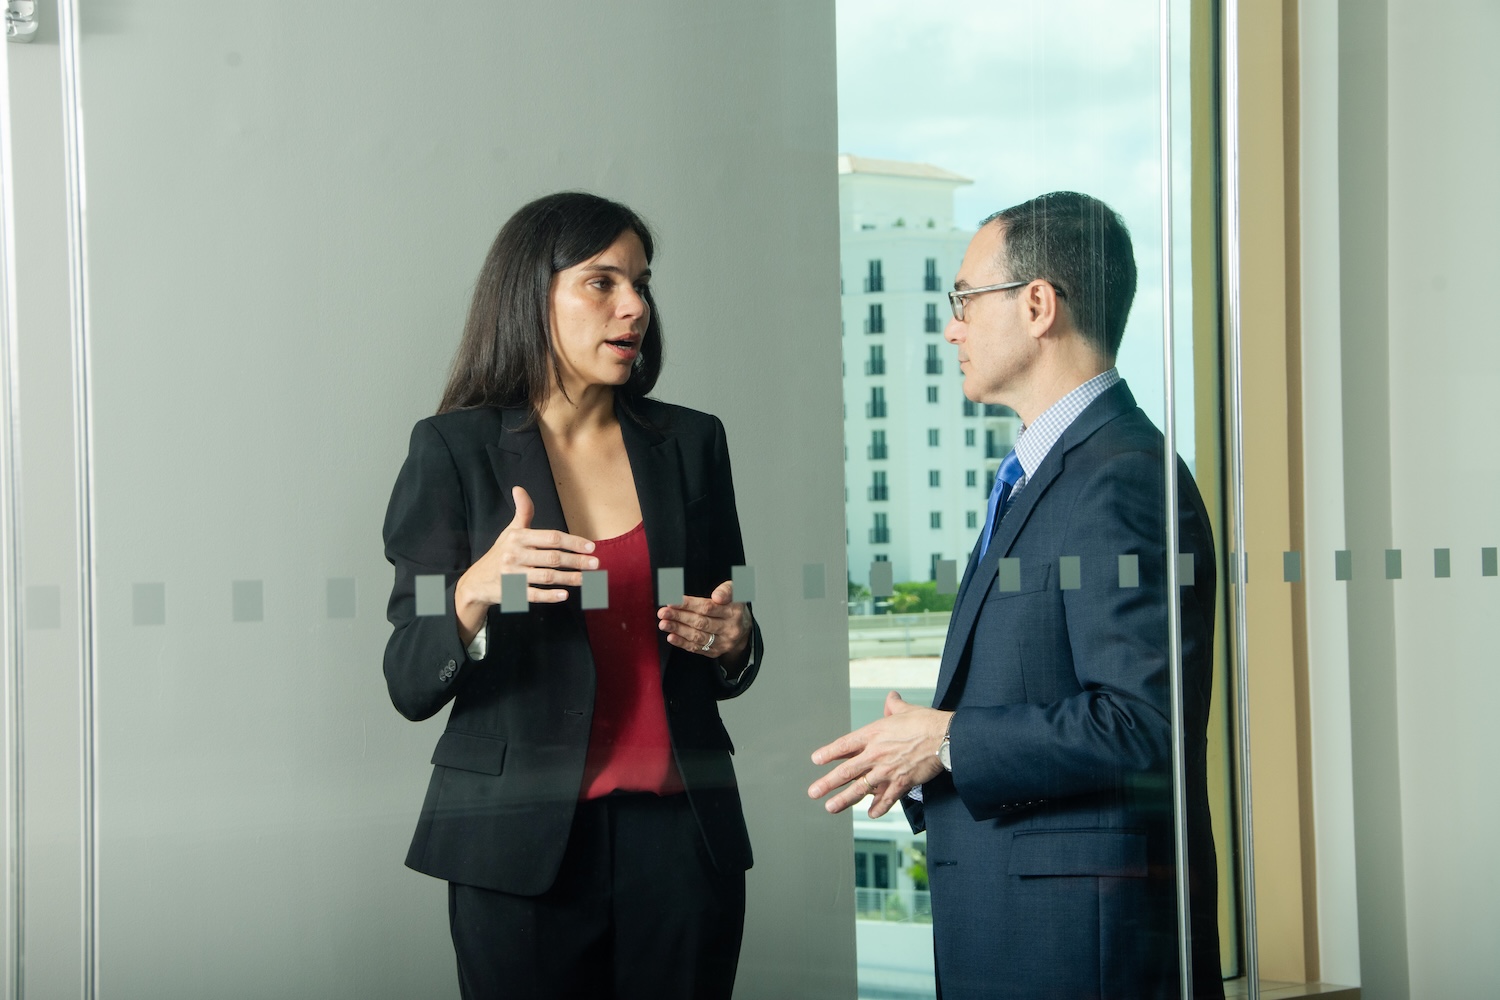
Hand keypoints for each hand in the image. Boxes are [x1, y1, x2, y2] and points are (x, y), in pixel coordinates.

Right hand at [454, 487, 597, 640]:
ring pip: (546, 577)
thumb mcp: (510, 532)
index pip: (551, 538)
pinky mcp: (512, 593)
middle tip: (596, 564)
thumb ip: (522, 512)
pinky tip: (565, 595)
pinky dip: (550, 596)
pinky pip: (534, 595)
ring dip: (569, 578)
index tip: (591, 546)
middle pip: (552, 558)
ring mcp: (513, 575)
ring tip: (587, 579)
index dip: (572, 542)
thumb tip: (519, 488)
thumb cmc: (500, 553)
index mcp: (518, 538)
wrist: (476, 581)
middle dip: (576, 561)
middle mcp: (515, 555)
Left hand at [657, 580, 750, 660]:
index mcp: (734, 611)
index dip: (688, 604)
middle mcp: (730, 629)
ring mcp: (724, 643)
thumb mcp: (734, 591)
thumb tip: (717, 596)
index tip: (672, 601)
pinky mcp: (716, 652)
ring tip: (663, 624)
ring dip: (678, 630)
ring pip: (698, 637)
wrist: (743, 627)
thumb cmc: (733, 605)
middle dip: (679, 617)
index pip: (708, 607)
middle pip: (701, 623)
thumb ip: (726, 590)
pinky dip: (682, 643)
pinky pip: (697, 648)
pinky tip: (671, 637)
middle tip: (663, 613)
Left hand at [808, 692, 951, 817]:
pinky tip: (871, 814)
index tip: (816, 760)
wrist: (945, 737)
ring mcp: (887, 770)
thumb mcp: (905, 710)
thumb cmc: (926, 722)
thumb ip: (894, 706)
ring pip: (861, 788)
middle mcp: (876, 754)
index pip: (845, 745)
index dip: (829, 753)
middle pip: (846, 771)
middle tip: (813, 792)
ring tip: (830, 807)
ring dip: (844, 799)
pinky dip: (878, 808)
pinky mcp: (902, 782)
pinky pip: (887, 799)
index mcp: (874, 734)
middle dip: (828, 783)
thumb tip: (891, 698)